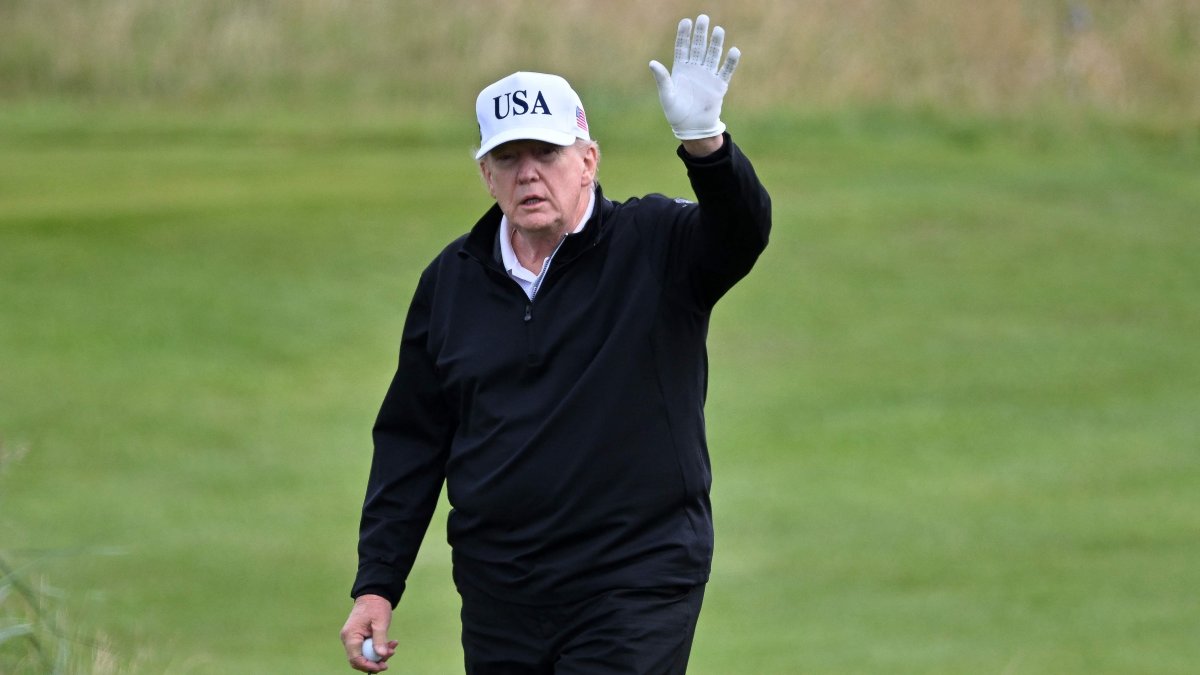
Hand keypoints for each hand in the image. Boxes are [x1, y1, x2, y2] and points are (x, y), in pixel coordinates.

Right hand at [340, 594, 397, 672]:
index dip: (368, 666)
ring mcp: (352, 639)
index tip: (382, 666)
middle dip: (375, 661)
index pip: (355, 659)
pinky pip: (367, 648)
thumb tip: (381, 655)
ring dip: (379, 654)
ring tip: (393, 646)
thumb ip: (380, 639)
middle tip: (390, 656)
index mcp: (351, 636)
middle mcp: (348, 639)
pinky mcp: (358, 638)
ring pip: (364, 655)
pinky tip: (390, 643)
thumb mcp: (380, 622)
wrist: (373, 594)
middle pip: (359, 659)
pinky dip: (378, 648)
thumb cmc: (376, 606)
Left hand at [649, 14, 740, 140]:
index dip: (684, 35)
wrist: (692, 128)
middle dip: (701, 33)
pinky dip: (730, 62)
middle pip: (699, 47)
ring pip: (712, 55)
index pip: (683, 47)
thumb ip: (662, 78)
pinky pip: (725, 71)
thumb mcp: (666, 95)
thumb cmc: (676, 113)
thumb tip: (652, 63)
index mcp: (681, 69)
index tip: (686, 21)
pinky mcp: (719, 86)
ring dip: (715, 43)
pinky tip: (734, 51)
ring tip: (718, 30)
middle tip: (703, 18)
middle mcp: (695, 69)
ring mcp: (708, 76)